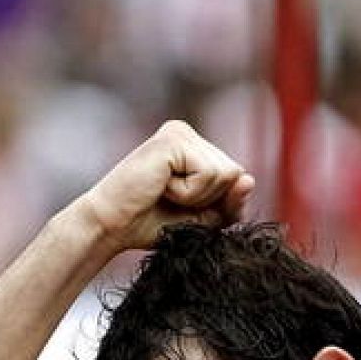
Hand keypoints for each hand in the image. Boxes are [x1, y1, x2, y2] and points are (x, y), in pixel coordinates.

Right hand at [76, 121, 254, 251]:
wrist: (112, 227)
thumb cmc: (152, 222)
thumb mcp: (204, 218)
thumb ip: (231, 203)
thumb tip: (248, 179)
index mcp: (195, 147)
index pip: (236, 177)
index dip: (218, 203)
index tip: (181, 205)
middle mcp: (188, 133)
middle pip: (235, 174)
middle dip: (209, 199)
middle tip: (170, 199)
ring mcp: (180, 132)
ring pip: (227, 174)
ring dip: (197, 196)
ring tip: (165, 192)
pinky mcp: (173, 139)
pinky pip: (209, 174)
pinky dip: (189, 192)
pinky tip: (161, 187)